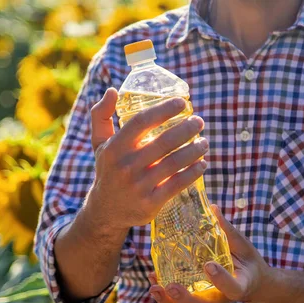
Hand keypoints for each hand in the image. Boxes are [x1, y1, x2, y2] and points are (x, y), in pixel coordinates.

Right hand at [84, 88, 208, 230]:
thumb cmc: (108, 169)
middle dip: (187, 129)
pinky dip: (193, 172)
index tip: (182, 103)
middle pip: (164, 142)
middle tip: (199, 122)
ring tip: (204, 142)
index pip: (141, 122)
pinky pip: (177, 184)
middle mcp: (126, 166)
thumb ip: (101, 116)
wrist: (105, 210)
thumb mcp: (99, 143)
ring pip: (174, 163)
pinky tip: (202, 164)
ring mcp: (139, 186)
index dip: (163, 110)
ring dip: (194, 150)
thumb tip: (113, 91)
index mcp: (114, 148)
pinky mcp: (150, 203)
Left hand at [148, 205, 271, 302]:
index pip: (232, 288)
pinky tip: (152, 279)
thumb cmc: (246, 261)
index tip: (209, 265)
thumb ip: (226, 230)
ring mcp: (206, 300)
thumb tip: (212, 207)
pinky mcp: (194, 298)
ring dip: (168, 301)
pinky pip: (177, 302)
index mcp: (239, 286)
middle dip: (185, 298)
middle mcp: (220, 298)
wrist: (250, 282)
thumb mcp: (242, 245)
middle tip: (172, 286)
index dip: (221, 279)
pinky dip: (163, 295)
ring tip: (154, 287)